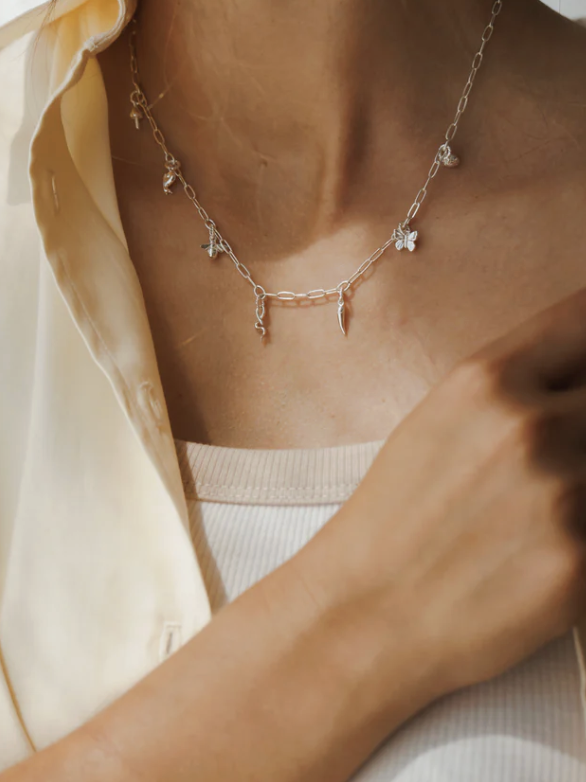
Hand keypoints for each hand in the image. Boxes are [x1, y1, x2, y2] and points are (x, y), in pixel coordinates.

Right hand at [306, 284, 585, 698]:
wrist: (368, 611)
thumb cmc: (398, 514)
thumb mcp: (440, 421)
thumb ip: (519, 385)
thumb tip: (579, 376)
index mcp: (485, 379)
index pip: (585, 320)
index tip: (580, 374)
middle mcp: (528, 425)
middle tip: (564, 450)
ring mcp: (561, 494)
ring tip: (542, 505)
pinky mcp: (581, 563)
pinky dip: (583, 531)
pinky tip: (549, 544)